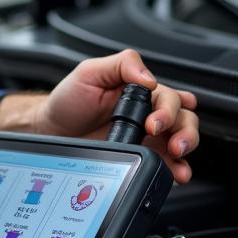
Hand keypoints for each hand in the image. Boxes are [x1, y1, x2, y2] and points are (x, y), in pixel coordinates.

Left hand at [0, 49, 198, 183]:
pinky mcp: (142, 156)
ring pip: (182, 140)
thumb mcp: (90, 72)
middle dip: (185, 131)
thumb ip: (121, 65)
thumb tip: (149, 77)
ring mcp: (148, 136)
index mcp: (141, 90)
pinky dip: (177, 168)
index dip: (168, 111)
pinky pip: (167, 163)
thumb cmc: (69, 99)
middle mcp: (149, 112)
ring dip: (187, 148)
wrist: (51, 129)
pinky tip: (175, 171)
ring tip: (177, 156)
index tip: (153, 123)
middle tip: (173, 143)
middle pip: (185, 119)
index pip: (170, 97)